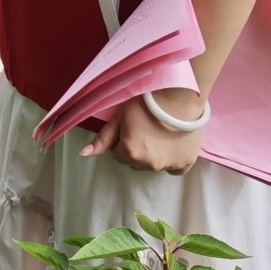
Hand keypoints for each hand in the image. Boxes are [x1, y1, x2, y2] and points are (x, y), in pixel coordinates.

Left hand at [81, 92, 203, 173]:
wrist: (179, 99)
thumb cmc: (145, 105)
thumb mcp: (119, 118)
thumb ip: (102, 139)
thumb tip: (84, 154)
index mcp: (130, 153)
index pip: (117, 155)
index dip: (121, 141)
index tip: (129, 129)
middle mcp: (149, 164)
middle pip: (135, 162)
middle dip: (136, 150)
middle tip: (144, 130)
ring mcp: (169, 166)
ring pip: (153, 165)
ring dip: (152, 155)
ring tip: (158, 134)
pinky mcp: (186, 163)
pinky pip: (174, 170)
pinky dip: (171, 161)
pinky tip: (170, 145)